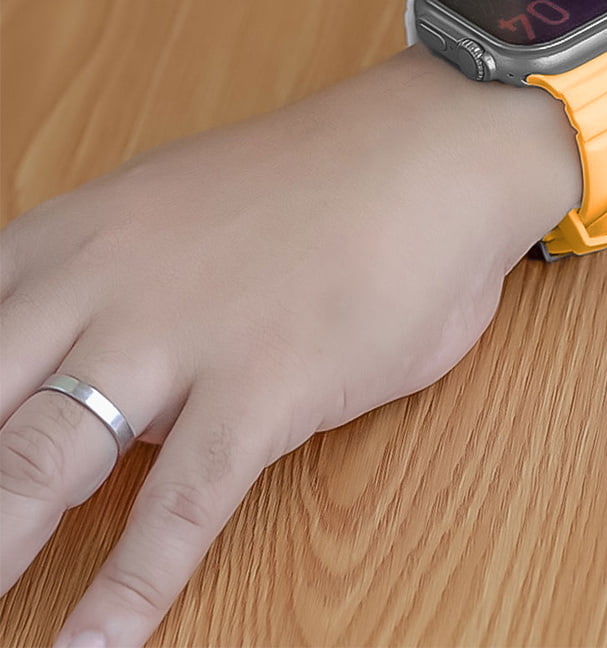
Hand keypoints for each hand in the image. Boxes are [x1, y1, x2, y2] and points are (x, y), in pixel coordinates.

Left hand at [0, 48, 577, 647]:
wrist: (429, 153)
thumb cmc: (316, 181)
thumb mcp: (173, 205)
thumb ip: (110, 287)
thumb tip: (84, 372)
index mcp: (69, 237)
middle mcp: (100, 287)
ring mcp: (178, 339)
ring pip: (36, 466)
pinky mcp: (263, 388)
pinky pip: (179, 506)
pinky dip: (129, 592)